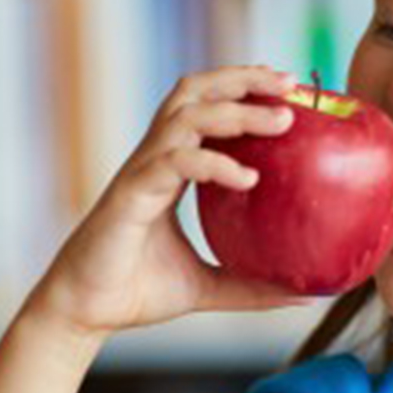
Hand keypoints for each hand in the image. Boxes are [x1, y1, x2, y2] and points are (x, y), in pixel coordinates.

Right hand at [23, 66, 311, 337]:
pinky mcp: (130, 195)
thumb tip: (307, 295)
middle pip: (195, 94)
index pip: (205, 107)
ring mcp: (141, 173)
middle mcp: (154, 160)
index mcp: (170, 169)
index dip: (241, 89)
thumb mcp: (210, 287)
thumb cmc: (138, 291)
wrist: (86, 312)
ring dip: (236, 111)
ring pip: (186, 117)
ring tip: (281, 121)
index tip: (286, 87)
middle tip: (289, 84)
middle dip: (242, 80)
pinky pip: (174, 163)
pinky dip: (213, 162)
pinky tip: (248, 177)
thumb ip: (255, 286)